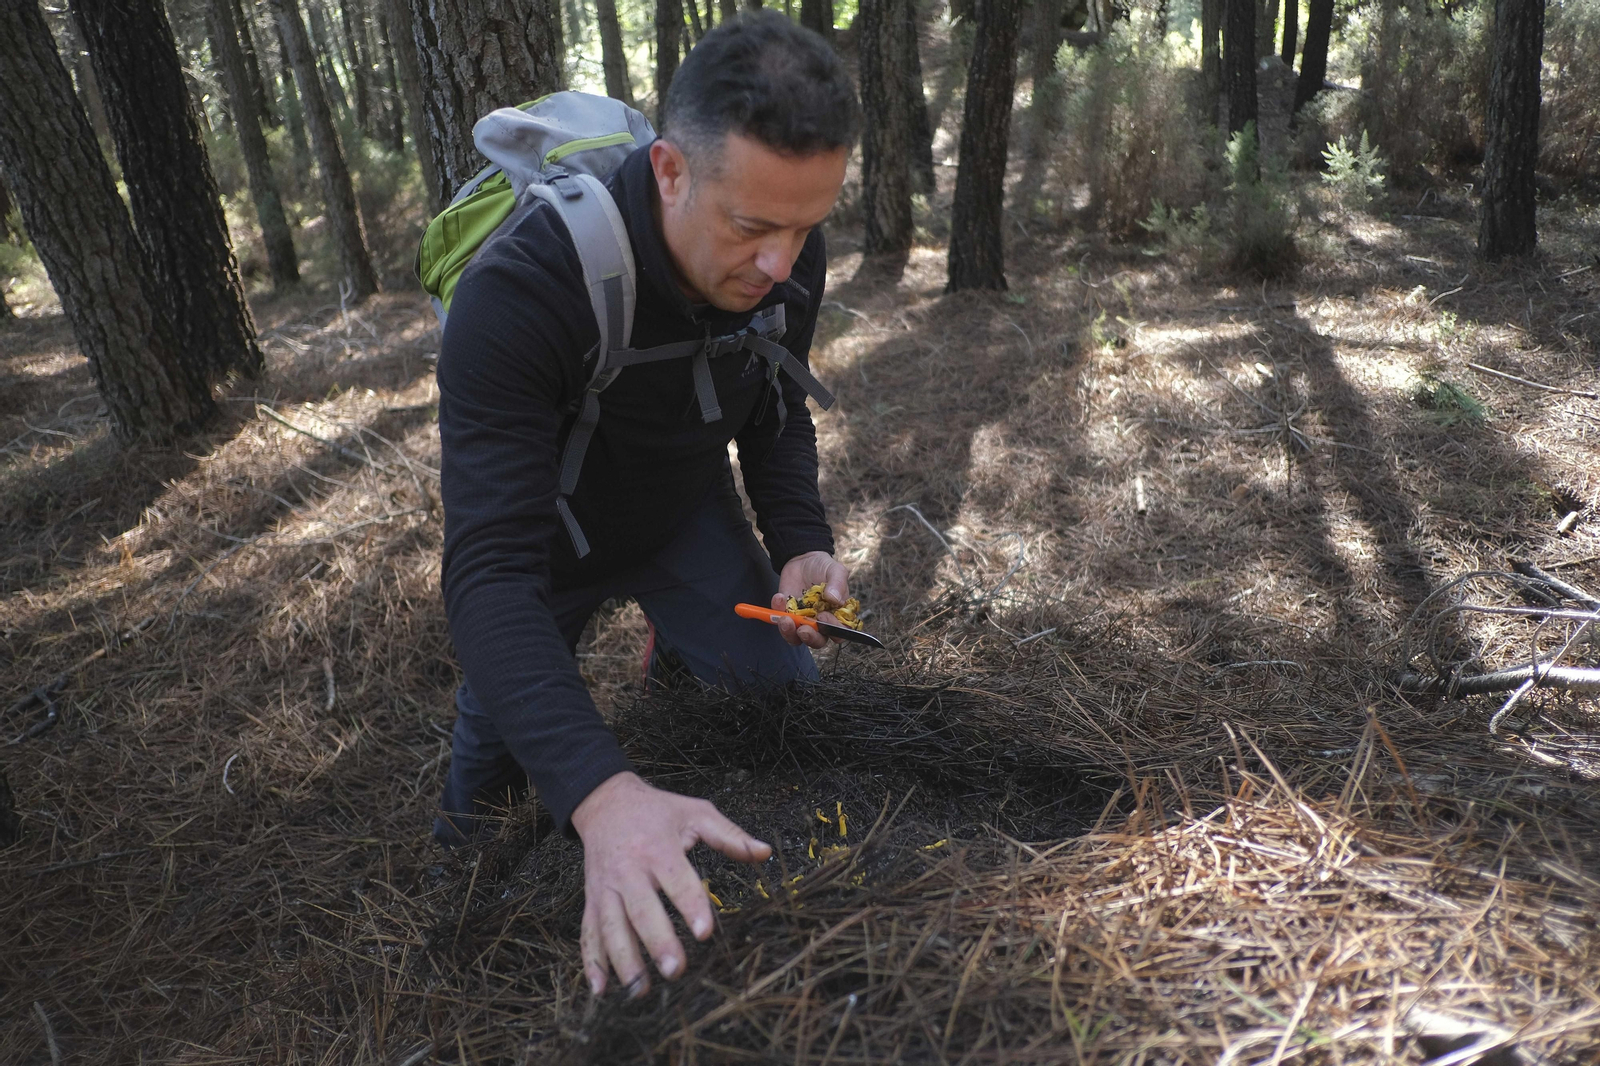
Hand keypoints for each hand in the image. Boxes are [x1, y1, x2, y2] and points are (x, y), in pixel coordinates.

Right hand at [572, 771, 770, 996]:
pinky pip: (589, 932)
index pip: (676, 880)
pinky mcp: (592, 899)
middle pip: (641, 910)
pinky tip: (600, 989)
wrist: (605, 803)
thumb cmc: (657, 811)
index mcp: (657, 849)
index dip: (691, 906)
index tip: (705, 932)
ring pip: (611, 927)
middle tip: (676, 970)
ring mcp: (606, 888)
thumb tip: (764, 852)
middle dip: (658, 941)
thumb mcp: (695, 813)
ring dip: (624, 960)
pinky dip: (591, 961)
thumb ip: (729, 835)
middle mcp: (628, 871)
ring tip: (641, 990)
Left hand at [772, 551, 851, 648]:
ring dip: (789, 633)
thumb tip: (835, 599)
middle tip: (803, 629)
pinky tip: (779, 596)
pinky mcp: (787, 614)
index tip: (823, 616)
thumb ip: (838, 583)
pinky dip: (777, 611)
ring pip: (796, 638)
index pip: (839, 632)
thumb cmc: (824, 567)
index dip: (832, 630)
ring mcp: (802, 621)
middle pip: (817, 641)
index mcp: (837, 615)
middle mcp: (820, 623)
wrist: (803, 559)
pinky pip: (780, 621)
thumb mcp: (836, 570)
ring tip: (784, 619)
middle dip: (810, 638)